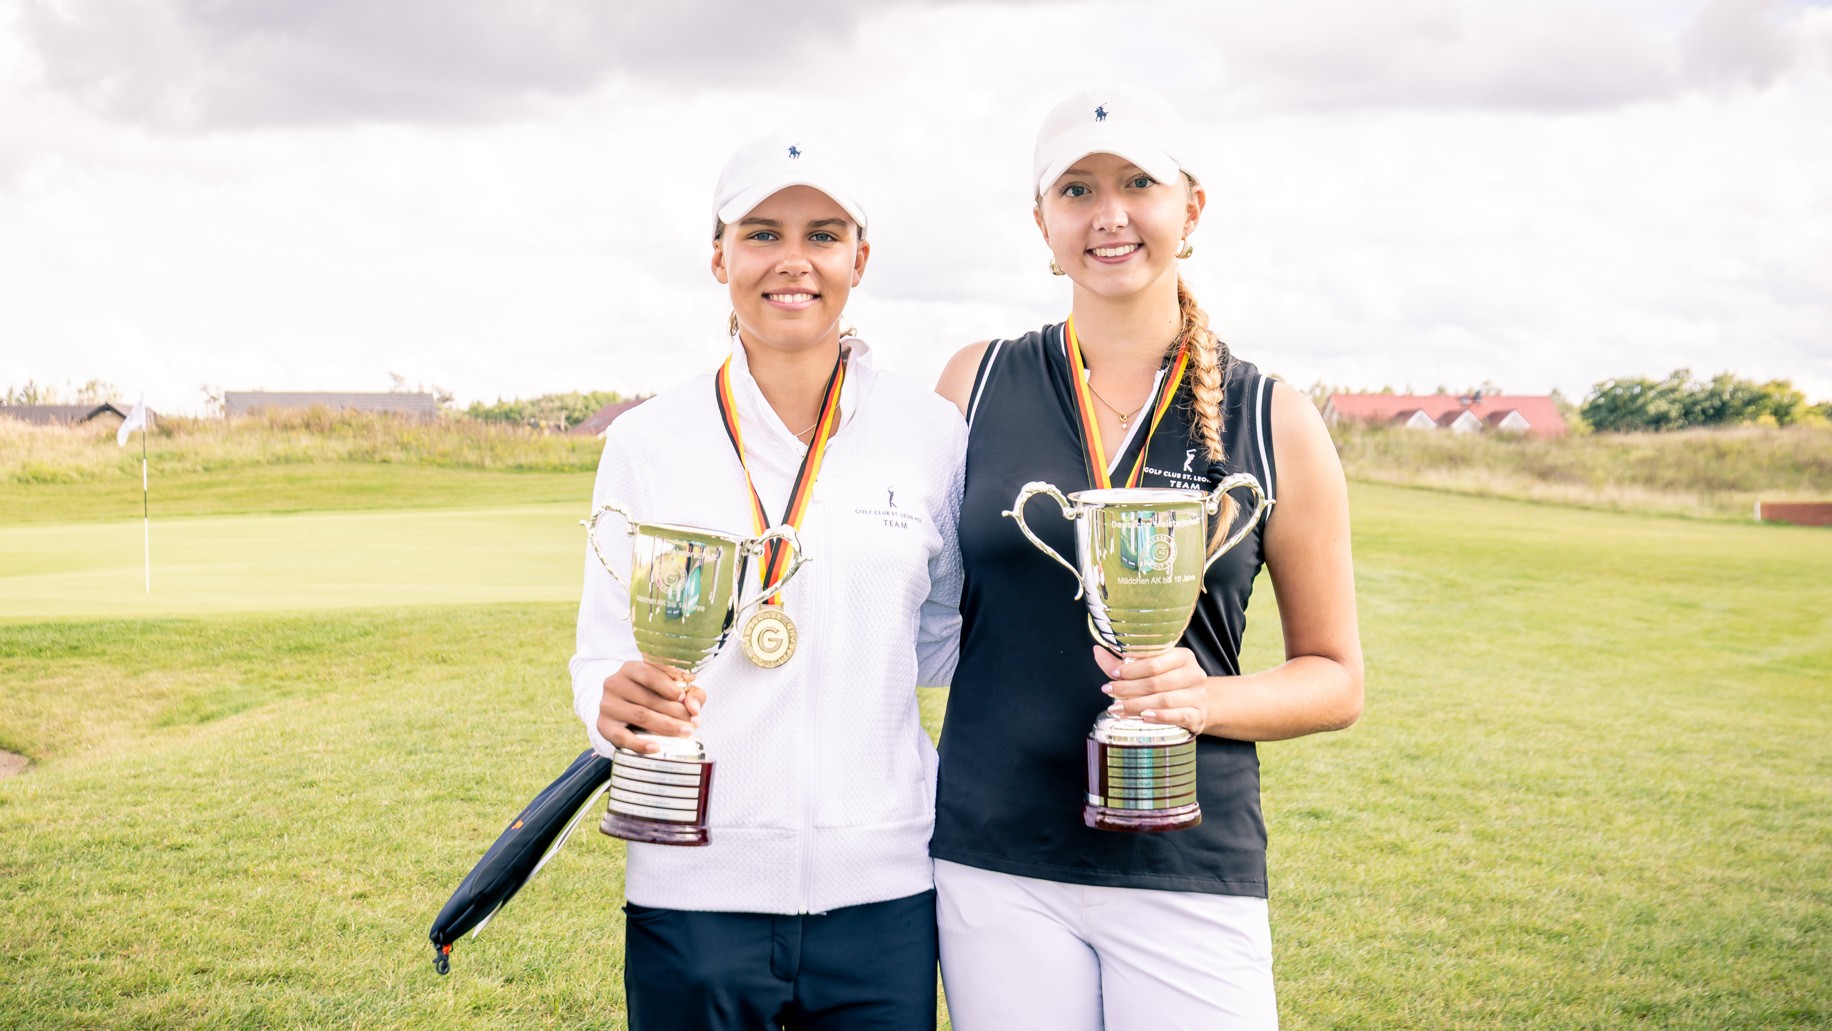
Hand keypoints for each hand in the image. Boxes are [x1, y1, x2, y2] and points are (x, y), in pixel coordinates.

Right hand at [597, 661, 705, 753]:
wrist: (622, 710)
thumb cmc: (652, 695)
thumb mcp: (671, 688)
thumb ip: (689, 693)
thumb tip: (694, 708)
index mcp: (631, 668)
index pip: (649, 674)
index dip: (668, 686)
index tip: (683, 697)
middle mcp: (615, 683)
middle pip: (648, 698)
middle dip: (675, 711)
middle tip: (693, 723)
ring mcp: (608, 705)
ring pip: (640, 716)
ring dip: (666, 726)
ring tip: (686, 732)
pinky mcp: (604, 726)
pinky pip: (622, 737)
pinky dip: (640, 744)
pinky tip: (656, 747)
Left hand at [1094, 646, 1212, 735]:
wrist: (1200, 703)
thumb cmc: (1170, 682)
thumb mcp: (1151, 669)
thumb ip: (1123, 663)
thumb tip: (1097, 651)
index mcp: (1183, 656)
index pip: (1154, 662)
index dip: (1131, 669)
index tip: (1113, 674)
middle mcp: (1194, 674)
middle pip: (1156, 682)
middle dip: (1128, 689)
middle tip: (1109, 692)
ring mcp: (1198, 696)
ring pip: (1164, 700)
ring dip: (1138, 705)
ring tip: (1118, 708)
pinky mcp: (1199, 715)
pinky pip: (1179, 716)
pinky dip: (1160, 717)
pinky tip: (1144, 717)